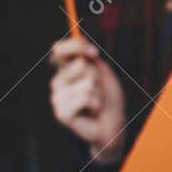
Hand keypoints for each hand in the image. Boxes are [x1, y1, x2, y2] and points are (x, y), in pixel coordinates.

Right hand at [49, 38, 126, 162]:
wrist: (113, 125)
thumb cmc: (108, 98)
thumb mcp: (104, 74)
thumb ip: (91, 60)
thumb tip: (82, 50)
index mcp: (65, 70)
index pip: (60, 50)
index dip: (75, 46)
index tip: (95, 53)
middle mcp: (58, 82)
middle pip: (79, 65)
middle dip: (96, 76)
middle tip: (97, 90)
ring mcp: (58, 97)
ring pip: (86, 83)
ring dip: (98, 93)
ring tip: (96, 102)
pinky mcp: (61, 113)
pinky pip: (84, 98)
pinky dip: (96, 103)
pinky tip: (93, 111)